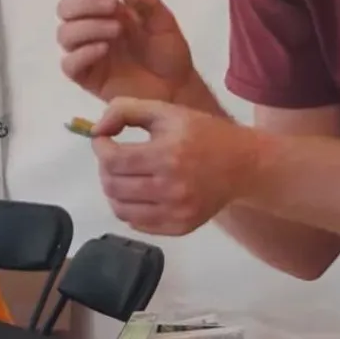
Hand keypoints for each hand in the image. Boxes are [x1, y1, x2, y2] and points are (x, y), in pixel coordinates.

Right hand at [56, 0, 194, 102]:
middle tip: (113, 6)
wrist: (177, 88)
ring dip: (87, 25)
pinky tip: (104, 49)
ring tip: (117, 29)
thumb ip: (146, 1)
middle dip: (86, 3)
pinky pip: (69, 65)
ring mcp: (88, 53)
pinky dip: (83, 53)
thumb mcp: (163, 21)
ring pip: (65, 34)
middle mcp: (92, 28)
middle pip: (66, 8)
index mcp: (106, 10)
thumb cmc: (169, 53)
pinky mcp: (88, 78)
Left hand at [91, 97, 260, 236]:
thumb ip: (125, 110)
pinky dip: (129, 209)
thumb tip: (96, 130)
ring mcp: (177, 212)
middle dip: (104, 168)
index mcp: (167, 153)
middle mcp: (171, 187)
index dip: (100, 147)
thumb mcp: (166, 111)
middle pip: (113, 185)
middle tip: (114, 157)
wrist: (243, 164)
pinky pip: (138, 224)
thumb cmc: (202, 133)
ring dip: (113, 191)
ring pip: (120, 209)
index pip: (113, 159)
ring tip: (123, 176)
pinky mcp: (181, 228)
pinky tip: (139, 192)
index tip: (104, 140)